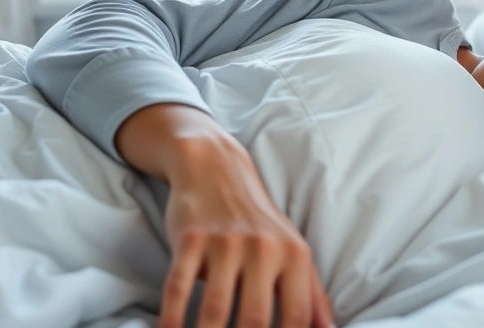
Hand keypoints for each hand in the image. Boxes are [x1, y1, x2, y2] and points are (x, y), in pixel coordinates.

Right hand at [115, 104, 334, 327]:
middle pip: (256, 320)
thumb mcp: (294, 251)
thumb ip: (312, 295)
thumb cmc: (260, 222)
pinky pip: (178, 289)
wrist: (217, 169)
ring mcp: (225, 243)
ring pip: (215, 311)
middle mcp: (264, 248)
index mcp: (295, 256)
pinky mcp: (191, 239)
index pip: (297, 316)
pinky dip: (171, 321)